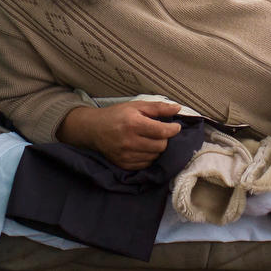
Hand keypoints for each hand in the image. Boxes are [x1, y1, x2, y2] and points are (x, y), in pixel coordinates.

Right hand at [58, 101, 183, 169]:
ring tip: (150, 139)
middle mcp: (129, 141)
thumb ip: (158, 108)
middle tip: (160, 132)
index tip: (175, 127)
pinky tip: (144, 148)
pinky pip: (146, 164)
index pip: (162, 131)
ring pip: (155, 156)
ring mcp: (126, 155)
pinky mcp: (124, 164)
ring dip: (157, 148)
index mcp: (133, 124)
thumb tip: (177, 108)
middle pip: (161, 146)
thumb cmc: (117, 115)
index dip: (173, 129)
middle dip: (164, 139)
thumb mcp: (136, 106)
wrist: (93, 129)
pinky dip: (149, 157)